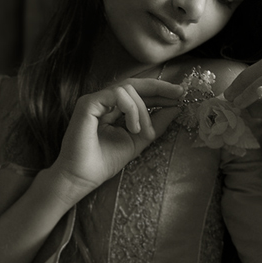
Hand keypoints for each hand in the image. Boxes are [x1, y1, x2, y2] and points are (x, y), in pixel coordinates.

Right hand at [50, 78, 183, 202]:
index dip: (160, 92)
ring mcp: (94, 100)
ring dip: (142, 110)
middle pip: (135, 84)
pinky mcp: (88, 103)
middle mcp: (103, 101)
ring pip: (128, 89)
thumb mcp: (138, 141)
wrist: (82, 178)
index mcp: (113, 108)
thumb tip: (175, 108)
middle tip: (178, 94)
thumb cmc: (104, 162)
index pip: (138, 93)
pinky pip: (117, 94)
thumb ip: (155, 125)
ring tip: (143, 131)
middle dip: (159, 88)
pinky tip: (133, 127)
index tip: (179, 96)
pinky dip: (131, 108)